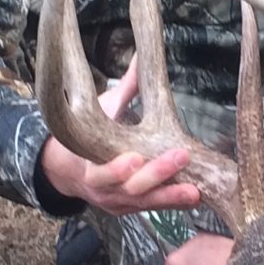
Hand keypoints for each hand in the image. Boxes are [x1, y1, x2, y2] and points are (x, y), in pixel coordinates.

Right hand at [38, 59, 203, 216]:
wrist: (68, 169)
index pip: (101, 170)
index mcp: (88, 165)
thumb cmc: (88, 134)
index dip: (116, 167)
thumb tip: (142, 55)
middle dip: (156, 174)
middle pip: (129, 188)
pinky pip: (152, 208)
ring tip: (195, 191)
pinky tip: (194, 199)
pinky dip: (172, 204)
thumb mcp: (103, 110)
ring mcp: (117, 203)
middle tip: (180, 158)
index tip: (134, 157)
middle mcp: (101, 189)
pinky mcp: (130, 210)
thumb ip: (126, 88)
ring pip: (144, 203)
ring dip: (170, 196)